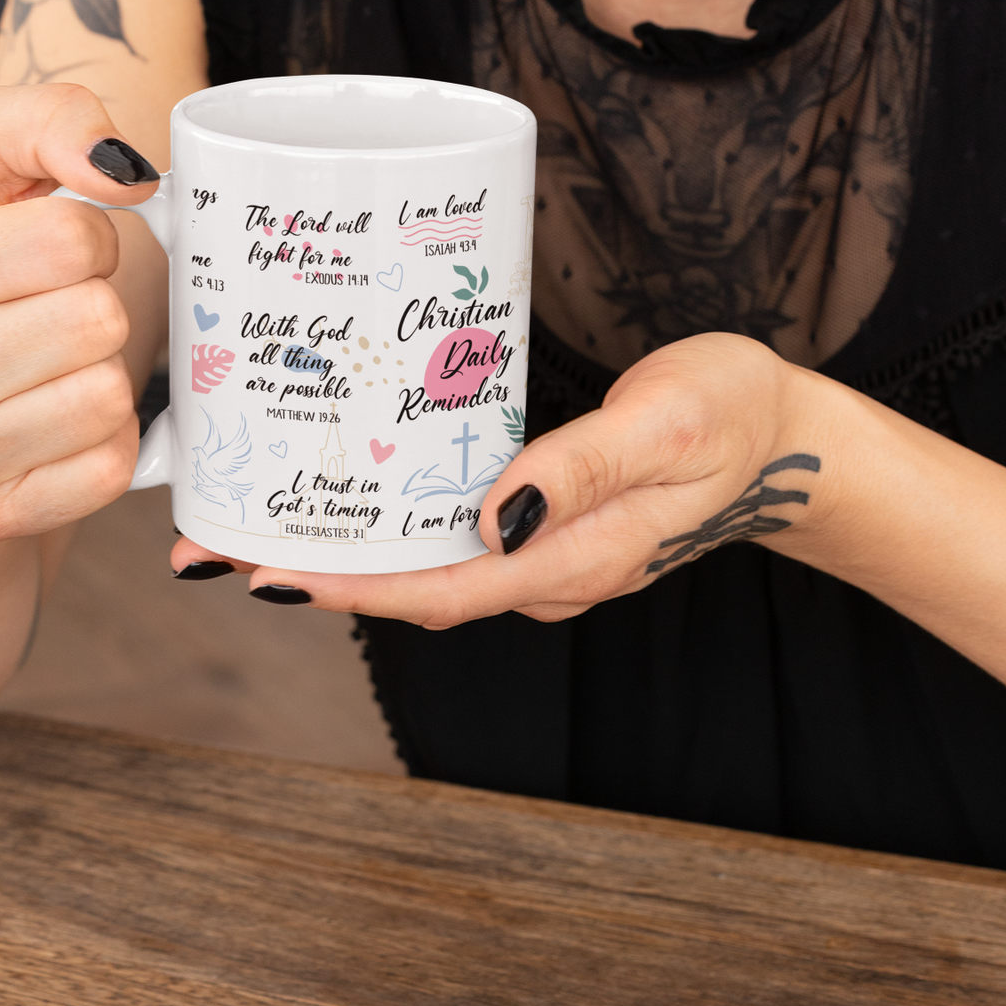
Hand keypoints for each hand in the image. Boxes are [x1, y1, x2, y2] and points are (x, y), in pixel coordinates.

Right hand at [0, 83, 159, 543]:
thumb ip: (53, 119)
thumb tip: (123, 170)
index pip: (74, 237)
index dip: (89, 234)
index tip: (57, 249)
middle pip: (96, 319)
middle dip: (98, 303)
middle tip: (56, 309)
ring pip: (107, 396)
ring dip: (105, 370)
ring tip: (56, 362)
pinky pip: (110, 468)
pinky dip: (109, 439)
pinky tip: (63, 419)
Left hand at [171, 334, 824, 623]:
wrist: (789, 436)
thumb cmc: (729, 415)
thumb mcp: (662, 427)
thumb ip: (578, 472)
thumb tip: (491, 520)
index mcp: (573, 557)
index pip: (439, 590)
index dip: (347, 586)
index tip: (262, 571)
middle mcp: (549, 568)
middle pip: (413, 588)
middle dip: (317, 571)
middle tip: (216, 545)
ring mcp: (548, 551)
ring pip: (428, 566)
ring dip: (346, 550)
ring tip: (259, 516)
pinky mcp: (547, 521)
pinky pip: (455, 536)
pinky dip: (394, 521)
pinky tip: (356, 489)